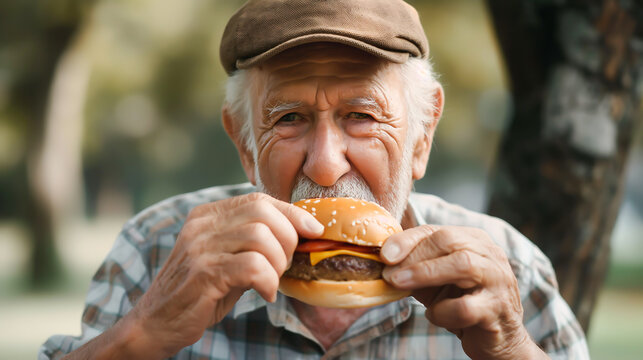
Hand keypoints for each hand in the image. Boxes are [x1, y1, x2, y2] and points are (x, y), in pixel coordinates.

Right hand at [120, 192, 323, 358]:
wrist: (156, 322)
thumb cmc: (200, 291)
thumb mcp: (226, 257)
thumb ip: (253, 242)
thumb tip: (300, 232)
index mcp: (208, 215)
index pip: (259, 200)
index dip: (292, 213)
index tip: (314, 230)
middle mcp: (202, 225)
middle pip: (263, 213)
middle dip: (288, 239)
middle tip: (284, 265)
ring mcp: (200, 247)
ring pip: (261, 237)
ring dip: (278, 264)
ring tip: (272, 281)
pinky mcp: (203, 273)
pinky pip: (252, 266)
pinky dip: (268, 282)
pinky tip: (264, 294)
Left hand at [381, 225, 545, 358]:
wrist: (497, 337)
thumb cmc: (461, 301)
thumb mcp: (434, 280)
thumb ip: (414, 267)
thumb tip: (381, 262)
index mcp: (473, 240)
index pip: (436, 231)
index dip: (407, 240)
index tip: (383, 254)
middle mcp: (489, 254)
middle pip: (449, 241)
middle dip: (414, 255)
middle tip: (389, 273)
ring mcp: (498, 280)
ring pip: (463, 265)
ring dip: (424, 274)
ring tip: (400, 285)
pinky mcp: (498, 309)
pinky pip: (466, 307)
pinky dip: (443, 312)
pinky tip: (436, 316)